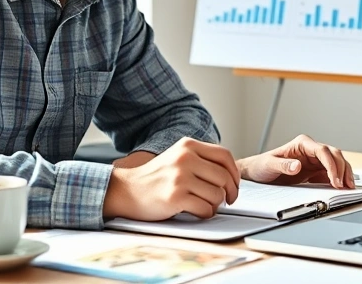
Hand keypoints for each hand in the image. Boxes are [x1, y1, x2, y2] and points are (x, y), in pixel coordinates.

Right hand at [103, 138, 239, 220]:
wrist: (127, 190)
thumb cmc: (156, 178)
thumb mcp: (178, 158)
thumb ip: (202, 160)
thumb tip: (231, 175)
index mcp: (187, 145)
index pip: (224, 156)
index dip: (234, 173)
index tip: (233, 185)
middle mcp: (185, 158)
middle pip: (224, 177)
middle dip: (229, 192)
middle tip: (226, 200)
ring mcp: (180, 177)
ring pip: (217, 195)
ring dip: (215, 205)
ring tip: (204, 204)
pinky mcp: (175, 197)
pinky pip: (206, 209)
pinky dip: (206, 214)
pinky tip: (196, 211)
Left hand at [237, 134, 354, 188]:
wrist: (258, 173)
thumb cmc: (262, 165)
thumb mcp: (269, 165)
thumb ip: (283, 165)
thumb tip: (297, 166)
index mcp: (302, 144)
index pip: (322, 151)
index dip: (331, 165)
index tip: (334, 180)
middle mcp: (311, 150)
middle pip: (334, 155)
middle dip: (342, 169)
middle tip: (344, 186)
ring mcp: (315, 160)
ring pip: (337, 162)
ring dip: (345, 173)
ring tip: (349, 187)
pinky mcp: (316, 171)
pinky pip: (332, 173)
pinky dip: (340, 179)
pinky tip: (343, 188)